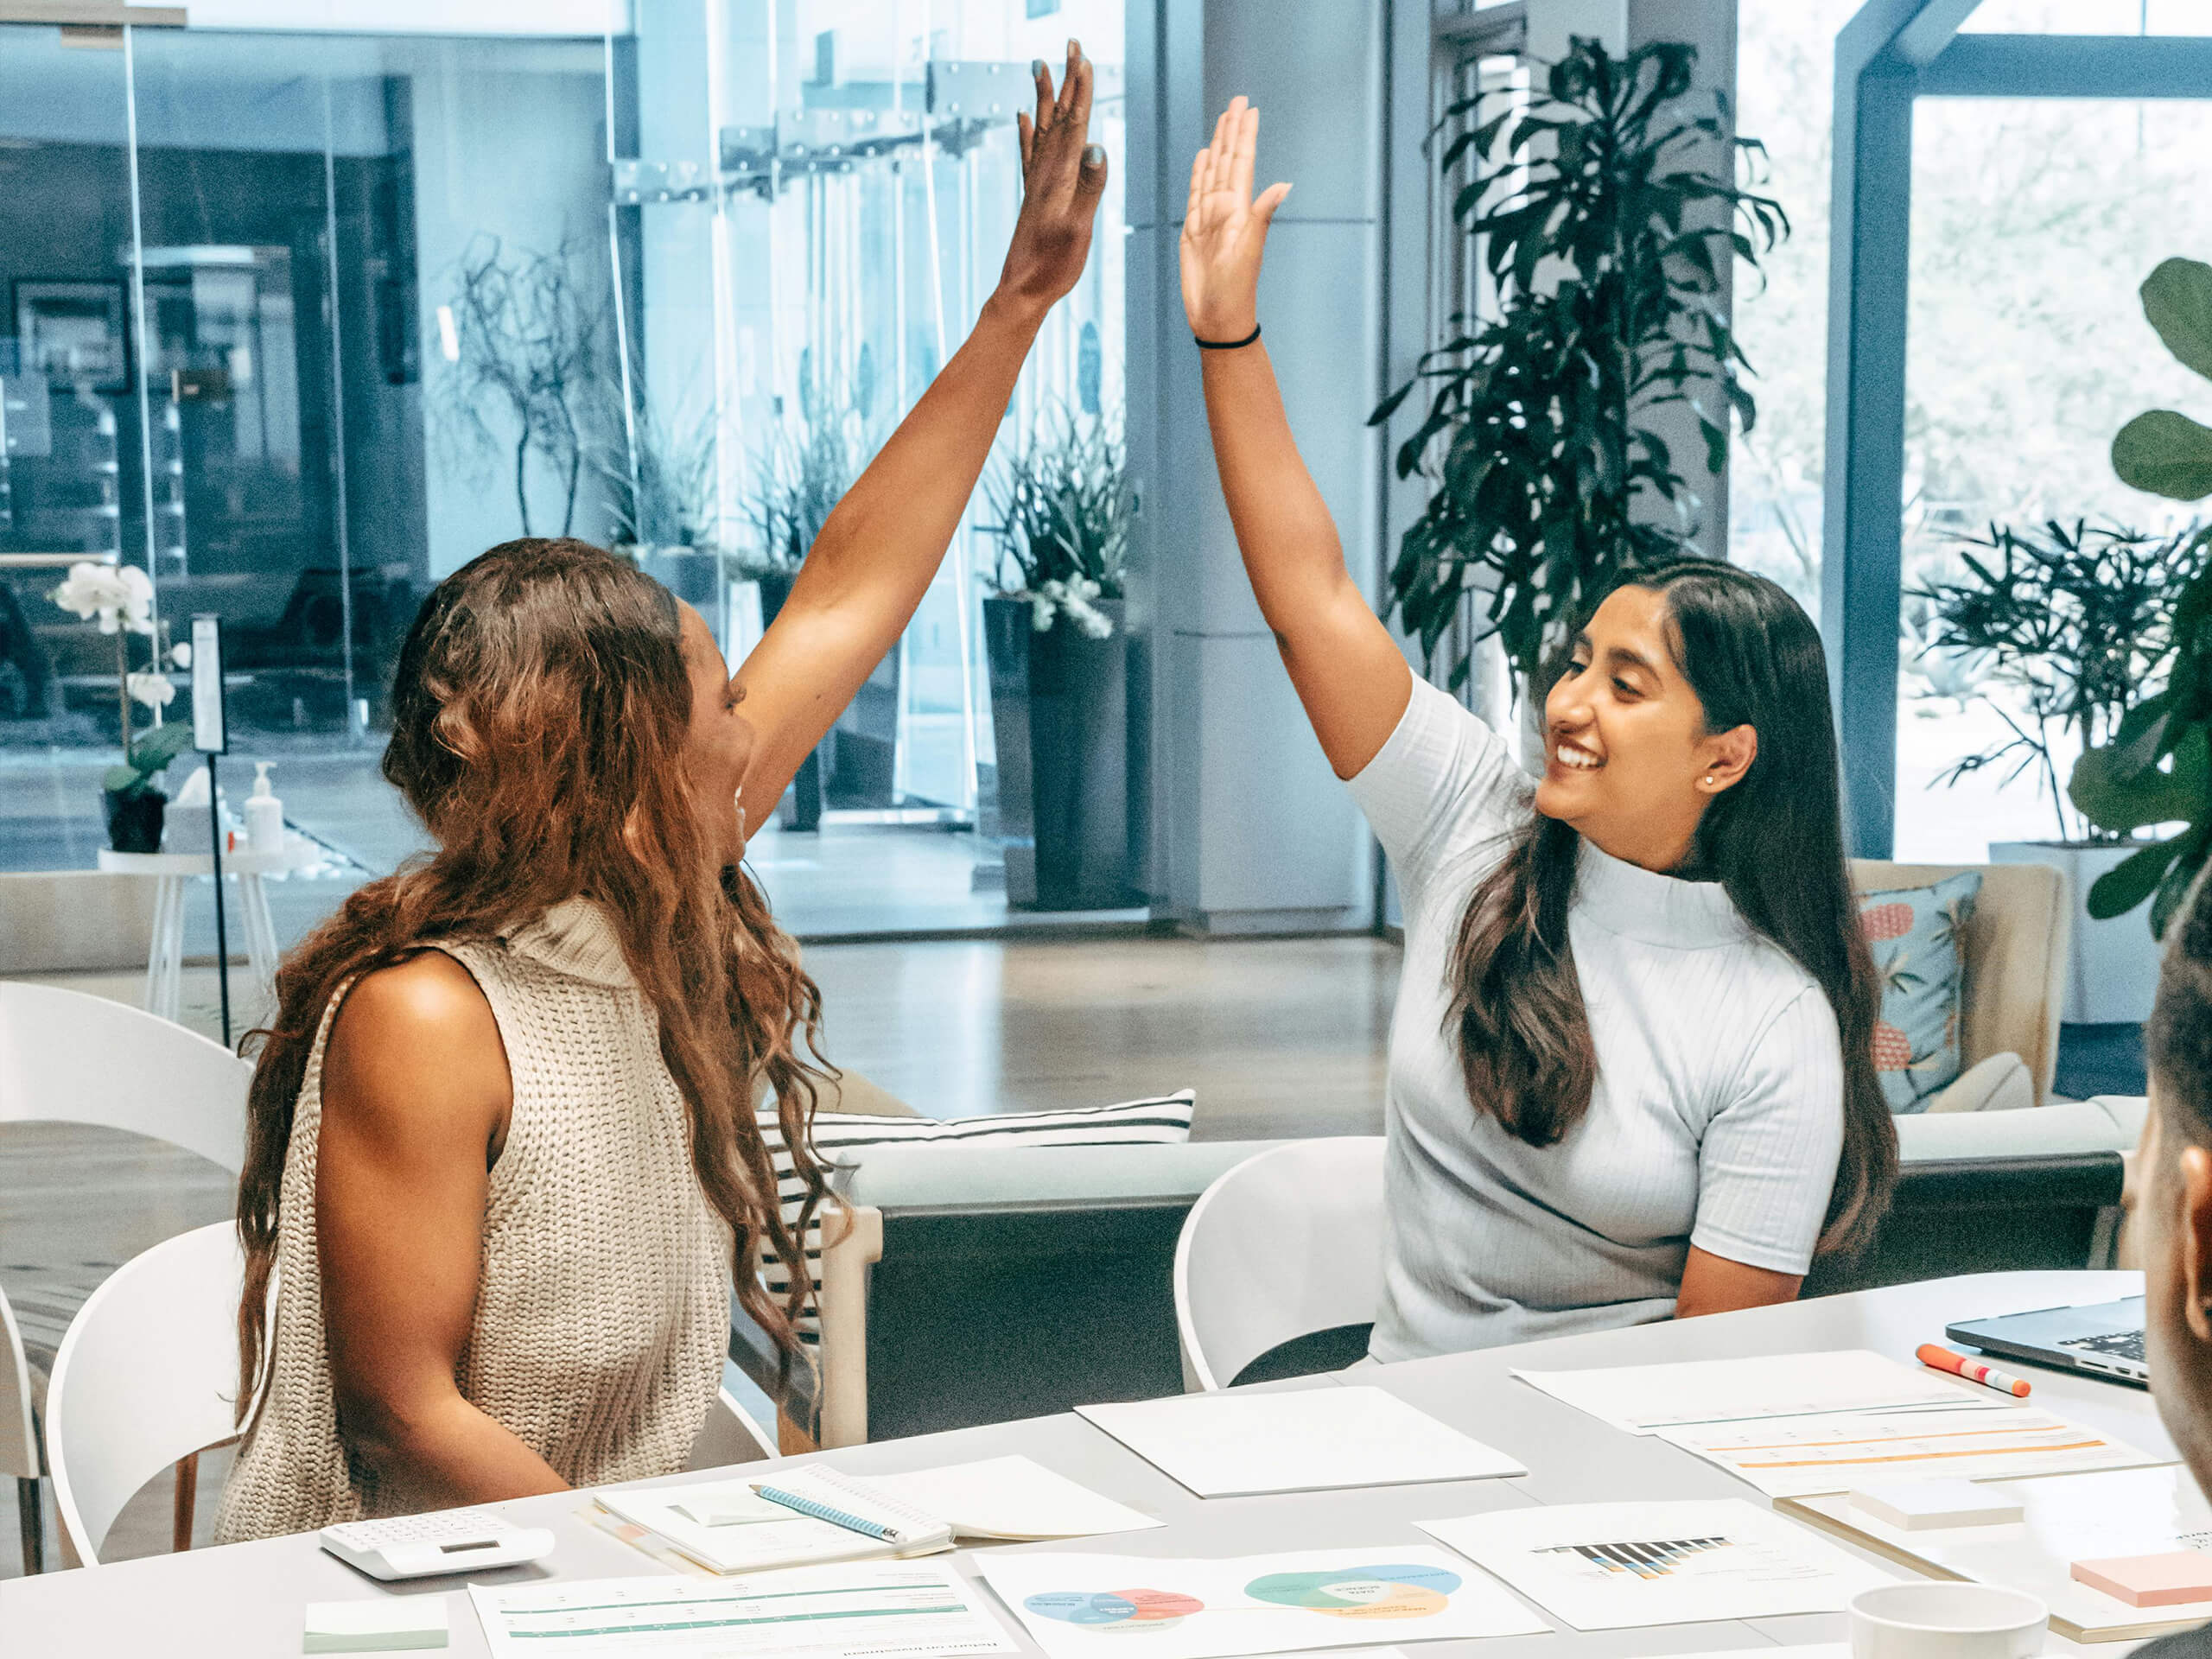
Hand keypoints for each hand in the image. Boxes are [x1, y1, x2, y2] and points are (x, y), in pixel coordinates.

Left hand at [996, 41, 1108, 313]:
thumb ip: (1088, 188)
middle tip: (1070, 44)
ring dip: (1046, 97)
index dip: (1080, 90)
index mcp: (1059, 178)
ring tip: (1041, 66)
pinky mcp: (1033, 196)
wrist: (1021, 291)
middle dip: (1066, 80)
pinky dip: (1027, 131)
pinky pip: (1030, 154)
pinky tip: (1022, 116)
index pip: (1074, 124)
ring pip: (1043, 128)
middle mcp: (1045, 174)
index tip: (1083, 58)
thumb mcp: (1077, 229)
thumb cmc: (1051, 266)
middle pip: (1059, 117)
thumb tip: (1096, 147)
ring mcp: (1037, 184)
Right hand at [1180, 97, 1290, 341]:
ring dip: (1218, 146)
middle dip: (1232, 130)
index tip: (1249, 109)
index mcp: (1240, 209)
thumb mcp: (1250, 250)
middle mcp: (1226, 209)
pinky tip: (1203, 157)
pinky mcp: (1193, 231)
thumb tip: (1284, 184)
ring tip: (1223, 121)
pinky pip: (1196, 193)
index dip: (1245, 136)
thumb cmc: (1236, 290)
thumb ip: (1263, 215)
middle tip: (1238, 101)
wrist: (1217, 318)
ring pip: (1212, 172)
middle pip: (1228, 160)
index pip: (1243, 163)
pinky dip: (1199, 173)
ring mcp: (1209, 218)